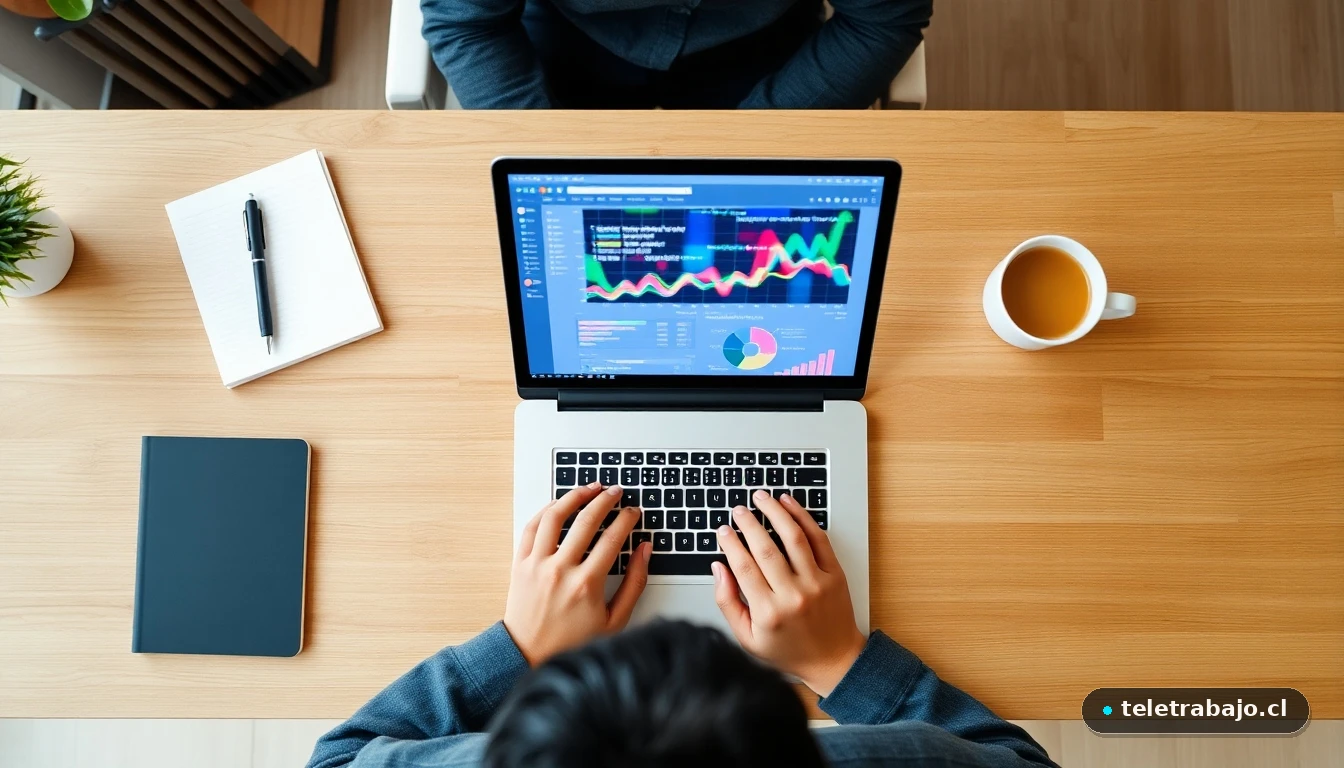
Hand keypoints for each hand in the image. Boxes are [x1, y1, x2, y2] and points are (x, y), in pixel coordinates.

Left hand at [505, 483, 651, 665]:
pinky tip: (559, 504)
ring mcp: (537, 565)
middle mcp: (560, 571)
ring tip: (589, 488)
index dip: (627, 519)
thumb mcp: (614, 620)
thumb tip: (644, 551)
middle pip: (586, 521)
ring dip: (574, 496)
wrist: (527, 655)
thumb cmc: (571, 642)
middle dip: (605, 500)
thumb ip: (634, 583)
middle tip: (615, 492)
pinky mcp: (520, 564)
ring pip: (555, 517)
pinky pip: (531, 527)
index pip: (612, 539)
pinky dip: (545, 511)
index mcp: (586, 585)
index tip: (633, 512)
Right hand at [712, 490, 865, 696]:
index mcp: (768, 613)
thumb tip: (718, 568)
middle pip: (765, 548)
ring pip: (793, 537)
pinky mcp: (834, 574)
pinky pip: (818, 539)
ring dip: (775, 512)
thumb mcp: (748, 638)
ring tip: (761, 497)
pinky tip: (789, 504)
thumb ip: (728, 603)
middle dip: (748, 524)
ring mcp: (816, 583)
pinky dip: (803, 517)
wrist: (833, 660)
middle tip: (738, 510)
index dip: (730, 544)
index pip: (743, 568)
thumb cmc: (788, 650)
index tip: (723, 531)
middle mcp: (793, 596)